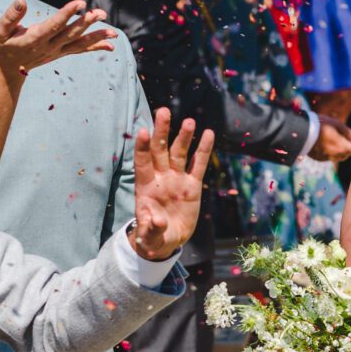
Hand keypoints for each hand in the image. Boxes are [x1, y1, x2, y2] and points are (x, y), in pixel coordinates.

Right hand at [0, 0, 115, 79]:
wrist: (5, 69)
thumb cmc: (0, 45)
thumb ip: (10, 17)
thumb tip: (21, 1)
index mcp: (34, 38)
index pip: (54, 25)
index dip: (67, 13)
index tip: (80, 3)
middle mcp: (49, 46)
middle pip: (71, 33)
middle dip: (86, 23)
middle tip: (100, 13)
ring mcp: (56, 51)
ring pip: (79, 43)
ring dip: (97, 36)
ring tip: (114, 33)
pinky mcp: (60, 53)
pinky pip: (80, 50)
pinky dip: (95, 47)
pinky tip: (110, 46)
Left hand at [128, 107, 218, 261]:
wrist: (167, 240)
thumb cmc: (154, 237)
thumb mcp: (150, 238)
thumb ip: (150, 228)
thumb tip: (155, 219)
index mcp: (145, 187)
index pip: (142, 162)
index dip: (142, 147)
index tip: (143, 131)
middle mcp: (160, 177)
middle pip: (160, 150)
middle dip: (161, 131)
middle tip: (163, 111)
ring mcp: (177, 179)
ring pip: (180, 153)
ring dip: (183, 137)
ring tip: (189, 121)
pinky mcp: (192, 184)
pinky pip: (199, 164)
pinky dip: (203, 149)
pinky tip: (208, 133)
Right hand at [310, 117, 350, 161]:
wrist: (301, 130)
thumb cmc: (320, 124)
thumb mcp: (337, 124)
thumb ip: (349, 133)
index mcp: (342, 147)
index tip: (347, 136)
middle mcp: (335, 155)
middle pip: (347, 154)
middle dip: (346, 147)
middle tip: (339, 136)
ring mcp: (326, 158)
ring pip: (338, 157)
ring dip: (338, 151)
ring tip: (331, 140)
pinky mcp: (319, 159)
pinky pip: (329, 158)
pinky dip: (329, 153)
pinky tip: (323, 144)